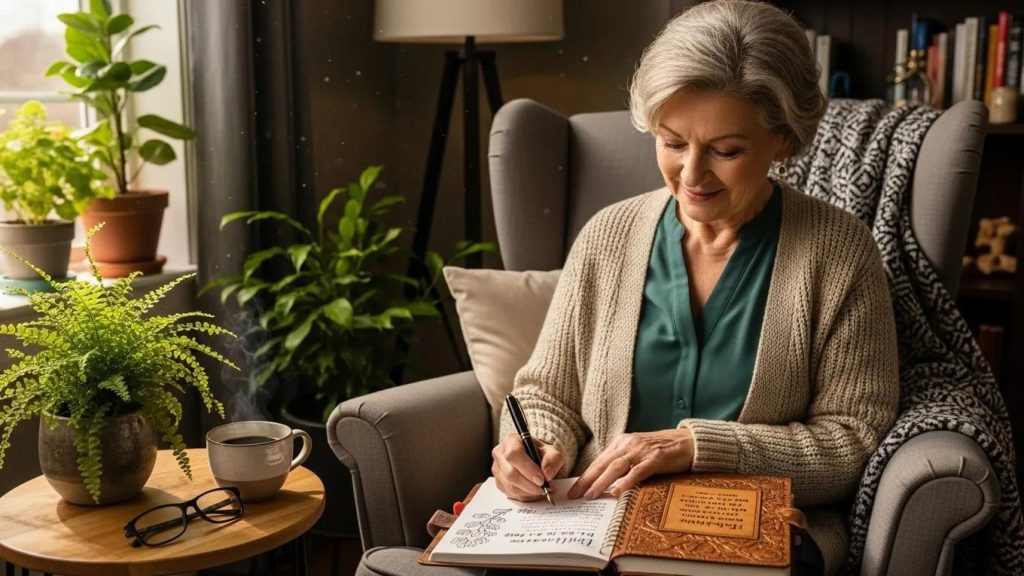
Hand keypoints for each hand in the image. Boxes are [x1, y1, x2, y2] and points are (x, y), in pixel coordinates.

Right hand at [491, 432, 563, 501]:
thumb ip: (553, 459)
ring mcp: (497, 469)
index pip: (514, 454)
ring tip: (540, 490)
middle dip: (529, 484)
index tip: (541, 479)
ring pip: (510, 486)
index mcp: (511, 440)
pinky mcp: (498, 482)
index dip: (527, 468)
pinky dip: (524, 495)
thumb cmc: (540, 453)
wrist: (533, 458)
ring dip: (528, 492)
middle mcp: (499, 453)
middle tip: (543, 488)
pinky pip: (510, 493)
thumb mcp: (551, 451)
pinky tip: (532, 491)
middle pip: (510, 473)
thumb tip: (547, 474)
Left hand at [568, 428, 693, 498]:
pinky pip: (638, 471)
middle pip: (603, 463)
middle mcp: (628, 444)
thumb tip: (603, 480)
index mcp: (621, 442)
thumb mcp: (636, 452)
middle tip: (575, 495)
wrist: (687, 441)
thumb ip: (622, 461)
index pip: (599, 461)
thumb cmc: (661, 450)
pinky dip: (626, 481)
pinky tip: (617, 491)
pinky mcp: (656, 459)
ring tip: (591, 495)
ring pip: (616, 467)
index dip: (585, 475)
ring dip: (601, 482)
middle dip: (587, 480)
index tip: (574, 489)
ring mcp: (642, 451)